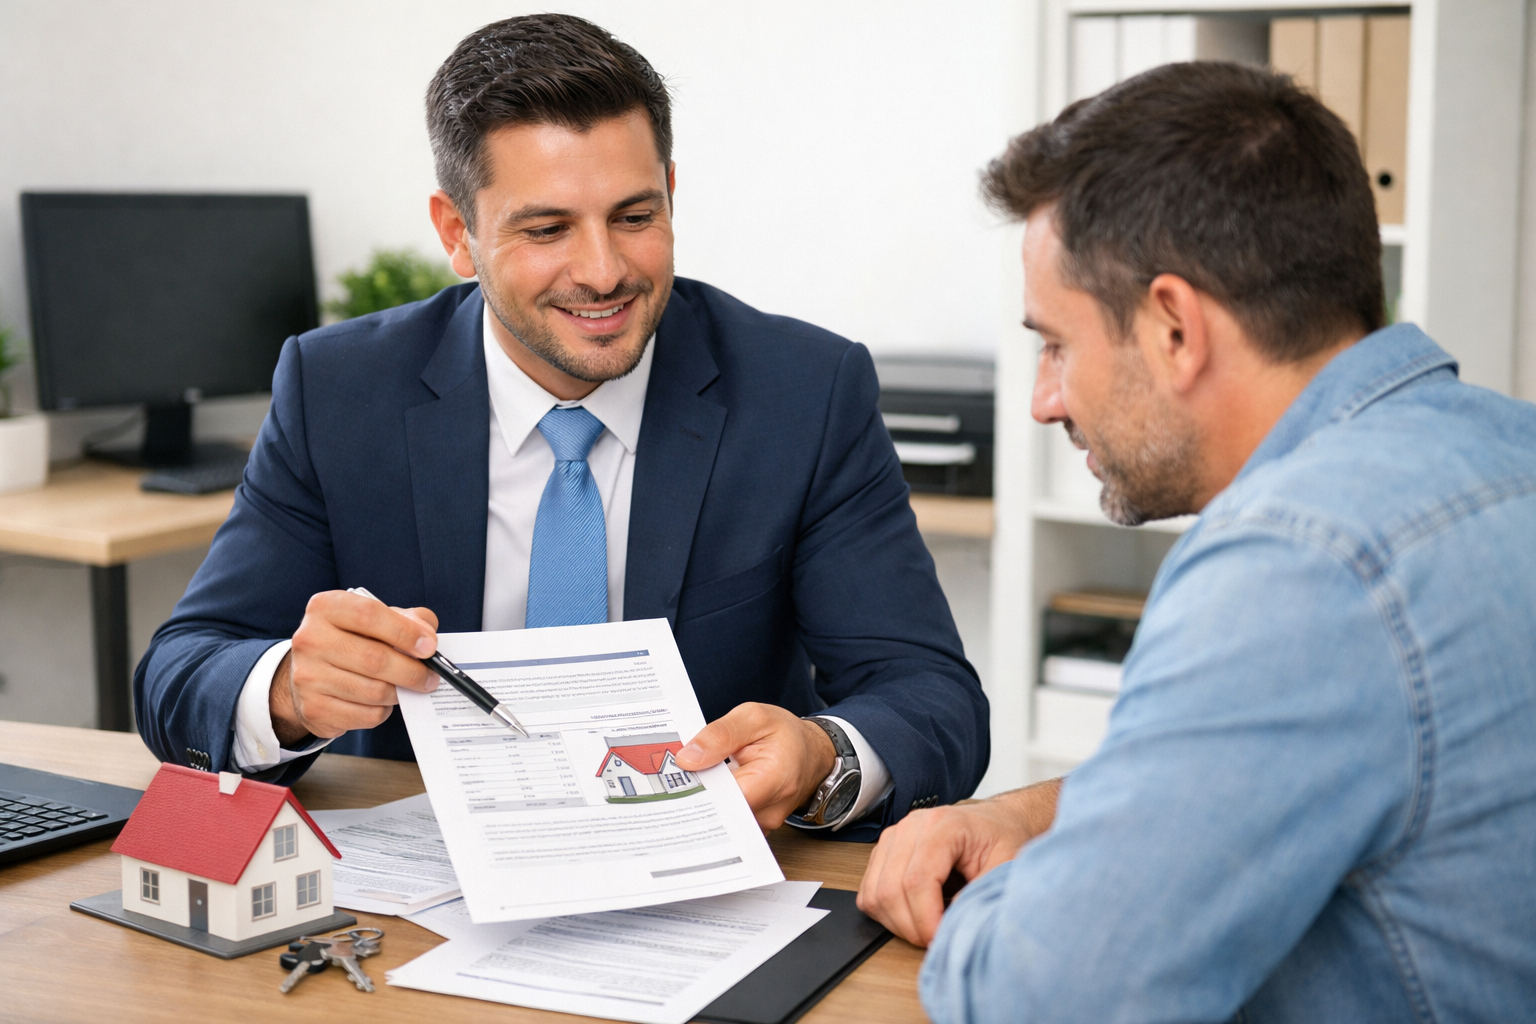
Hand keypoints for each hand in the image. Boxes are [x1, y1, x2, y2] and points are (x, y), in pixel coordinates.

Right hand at [269, 590, 441, 745]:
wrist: (310, 673)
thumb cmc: (351, 639)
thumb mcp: (375, 618)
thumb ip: (407, 619)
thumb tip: (427, 638)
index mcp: (325, 608)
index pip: (369, 615)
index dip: (405, 632)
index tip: (429, 647)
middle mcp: (310, 640)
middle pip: (374, 659)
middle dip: (412, 671)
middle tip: (430, 676)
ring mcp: (308, 676)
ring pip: (374, 692)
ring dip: (400, 692)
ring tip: (407, 687)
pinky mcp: (314, 709)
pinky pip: (367, 715)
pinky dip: (384, 710)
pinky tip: (382, 701)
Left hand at [674, 702, 835, 830]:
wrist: (812, 752)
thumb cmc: (786, 734)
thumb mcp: (753, 717)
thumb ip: (720, 735)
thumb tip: (688, 758)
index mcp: (774, 778)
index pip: (725, 797)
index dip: (698, 788)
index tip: (675, 777)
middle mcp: (771, 809)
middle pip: (722, 814)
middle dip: (696, 796)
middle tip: (673, 780)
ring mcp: (765, 822)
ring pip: (724, 820)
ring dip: (706, 801)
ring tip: (689, 781)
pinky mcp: (757, 825)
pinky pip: (730, 821)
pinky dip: (716, 806)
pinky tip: (706, 790)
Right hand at [856, 779, 1061, 947]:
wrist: (994, 822)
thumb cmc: (1001, 838)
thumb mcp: (1008, 864)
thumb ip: (982, 893)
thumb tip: (953, 923)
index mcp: (943, 825)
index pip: (917, 880)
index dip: (926, 919)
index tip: (941, 940)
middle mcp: (911, 827)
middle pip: (890, 890)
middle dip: (912, 927)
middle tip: (936, 941)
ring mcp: (893, 838)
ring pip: (875, 894)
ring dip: (897, 923)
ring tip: (927, 928)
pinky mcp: (883, 852)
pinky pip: (869, 893)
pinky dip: (885, 914)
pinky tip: (912, 915)